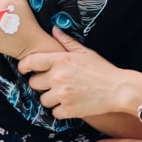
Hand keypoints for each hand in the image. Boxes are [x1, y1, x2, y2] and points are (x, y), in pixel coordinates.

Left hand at [18, 30, 141, 123]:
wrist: (118, 89)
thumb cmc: (102, 69)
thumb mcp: (84, 52)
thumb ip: (66, 41)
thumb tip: (53, 29)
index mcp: (60, 60)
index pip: (30, 62)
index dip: (23, 66)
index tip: (24, 70)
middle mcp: (58, 77)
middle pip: (34, 83)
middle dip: (40, 83)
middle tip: (50, 83)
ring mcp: (62, 94)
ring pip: (42, 99)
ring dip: (49, 98)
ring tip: (60, 95)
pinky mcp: (68, 110)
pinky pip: (53, 112)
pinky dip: (59, 110)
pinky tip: (68, 105)